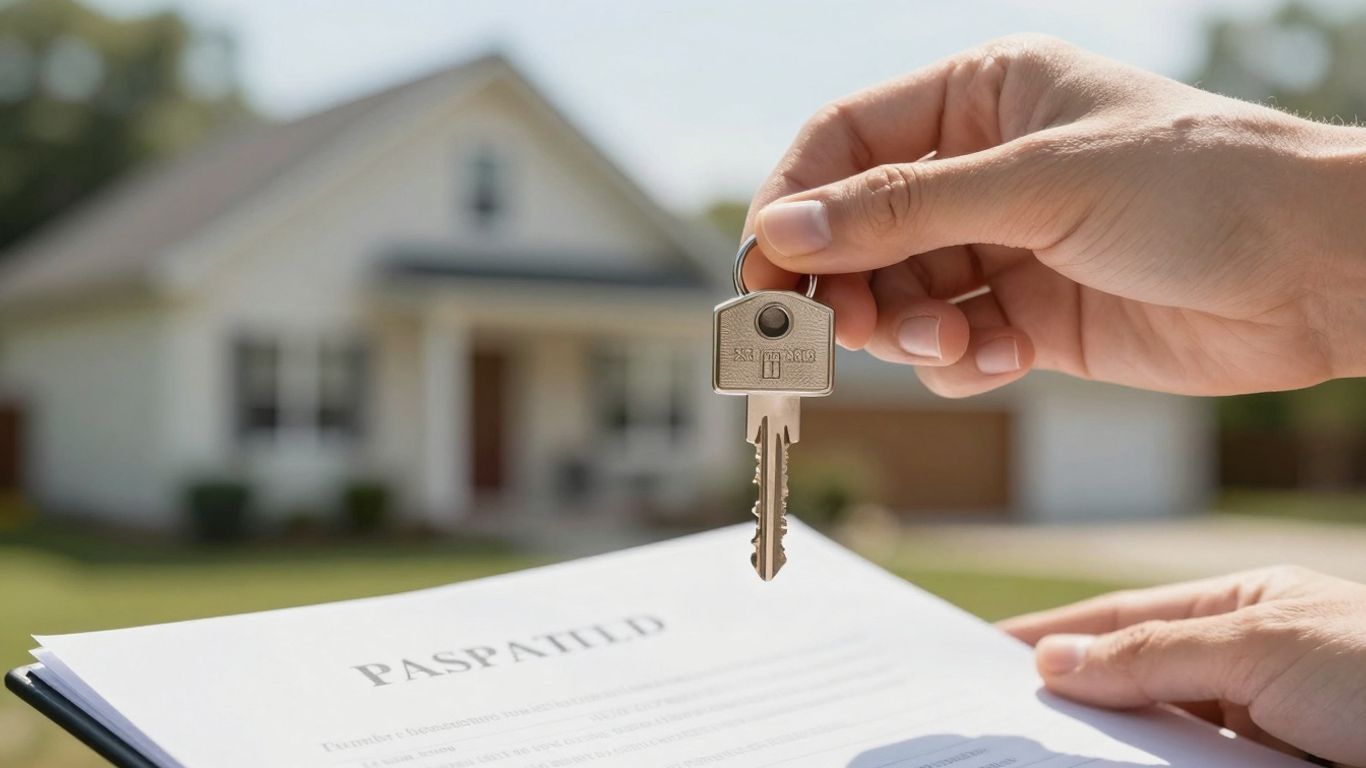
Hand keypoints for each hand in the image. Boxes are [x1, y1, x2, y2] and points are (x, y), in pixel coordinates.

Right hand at [742, 35, 1365, 396]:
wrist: (1323, 273)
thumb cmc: (1202, 187)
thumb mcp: (1037, 184)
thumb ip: (900, 210)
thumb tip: (780, 229)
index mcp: (980, 96)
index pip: (845, 141)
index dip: (795, 201)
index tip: (767, 267)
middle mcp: (982, 169)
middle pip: (859, 228)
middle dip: (847, 283)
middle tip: (840, 330)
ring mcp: (1004, 245)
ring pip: (897, 295)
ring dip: (906, 330)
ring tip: (949, 343)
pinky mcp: (1029, 317)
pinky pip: (952, 348)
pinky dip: (962, 363)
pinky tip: (1009, 355)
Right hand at [999, 566, 1365, 765]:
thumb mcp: (1259, 644)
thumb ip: (1151, 654)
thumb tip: (1052, 660)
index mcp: (1244, 606)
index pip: (1124, 617)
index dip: (1053, 632)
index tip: (985, 652)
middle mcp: (1249, 668)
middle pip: (1133, 682)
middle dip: (1068, 697)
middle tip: (994, 719)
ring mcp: (1263, 732)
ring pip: (1159, 741)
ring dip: (1106, 749)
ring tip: (1035, 756)